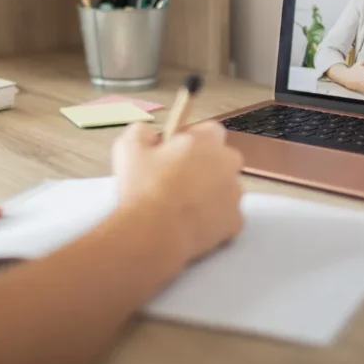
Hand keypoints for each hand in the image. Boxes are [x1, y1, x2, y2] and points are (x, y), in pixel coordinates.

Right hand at [112, 122, 243, 265]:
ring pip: (225, 188)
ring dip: (209, 192)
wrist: (155, 233)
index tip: (175, 153)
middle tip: (177, 180)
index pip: (210, 130)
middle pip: (221, 159)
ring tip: (181, 206)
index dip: (193, 140)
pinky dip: (213, 219)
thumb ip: (142, 132)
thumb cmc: (143, 187)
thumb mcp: (128, 147)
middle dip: (204, 166)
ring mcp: (235, 195)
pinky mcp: (235, 222)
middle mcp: (228, 164)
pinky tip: (190, 223)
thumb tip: (150, 135)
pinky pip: (226, 216)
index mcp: (207, 141)